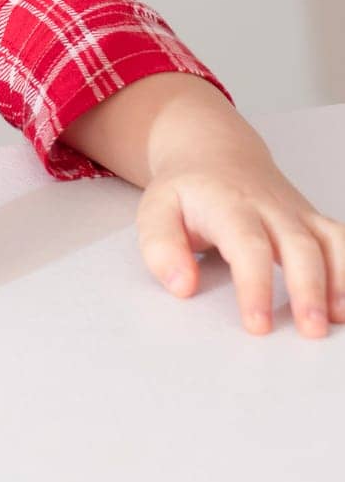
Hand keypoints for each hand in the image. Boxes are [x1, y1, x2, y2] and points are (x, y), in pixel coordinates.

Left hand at [135, 126, 344, 337]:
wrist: (212, 151)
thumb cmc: (187, 190)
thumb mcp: (156, 209)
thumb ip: (161, 247)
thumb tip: (181, 285)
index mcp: (227, 204)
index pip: (247, 245)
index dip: (255, 286)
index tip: (258, 325)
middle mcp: (269, 207)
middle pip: (298, 245)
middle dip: (308, 288)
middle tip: (310, 330)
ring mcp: (296, 213)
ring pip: (329, 241)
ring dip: (339, 281)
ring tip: (335, 319)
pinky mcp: (313, 222)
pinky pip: (342, 241)